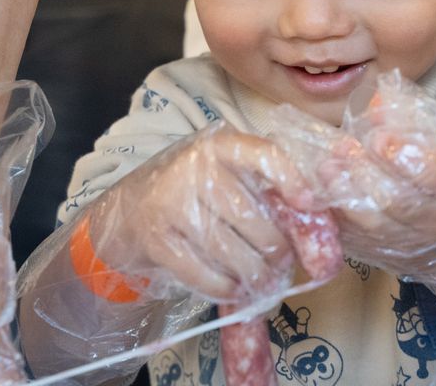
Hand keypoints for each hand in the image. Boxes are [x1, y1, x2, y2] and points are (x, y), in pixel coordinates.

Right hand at [87, 122, 339, 303]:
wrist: (124, 211)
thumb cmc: (188, 192)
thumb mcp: (220, 171)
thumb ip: (257, 182)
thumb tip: (311, 212)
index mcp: (219, 145)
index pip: (263, 154)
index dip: (290, 179)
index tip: (309, 205)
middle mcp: (194, 168)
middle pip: (252, 217)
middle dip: (276, 248)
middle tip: (283, 261)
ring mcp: (172, 203)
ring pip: (231, 250)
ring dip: (254, 273)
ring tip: (263, 280)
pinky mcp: (156, 239)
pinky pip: (204, 272)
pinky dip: (225, 287)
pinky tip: (233, 289)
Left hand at [273, 72, 435, 306]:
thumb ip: (410, 125)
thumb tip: (379, 97)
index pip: (430, 176)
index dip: (404, 158)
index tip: (380, 138)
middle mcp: (424, 221)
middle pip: (395, 203)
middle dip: (366, 174)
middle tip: (343, 147)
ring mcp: (396, 242)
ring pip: (368, 223)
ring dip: (343, 193)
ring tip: (325, 166)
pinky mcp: (369, 253)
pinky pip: (347, 236)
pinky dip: (330, 212)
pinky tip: (313, 188)